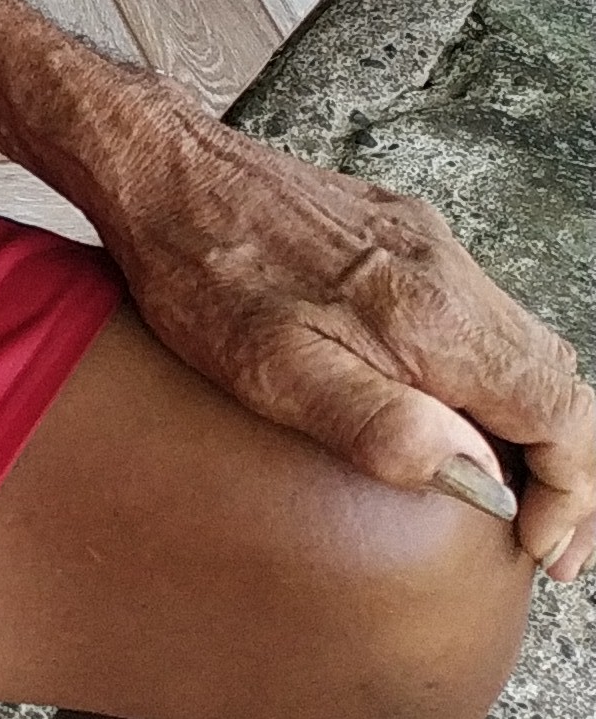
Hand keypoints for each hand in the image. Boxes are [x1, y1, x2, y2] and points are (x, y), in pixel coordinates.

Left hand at [77, 112, 592, 573]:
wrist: (163, 168)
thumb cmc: (202, 275)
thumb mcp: (274, 372)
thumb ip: (380, 427)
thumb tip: (474, 479)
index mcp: (432, 318)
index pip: (556, 415)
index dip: (572, 492)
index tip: (541, 550)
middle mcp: (449, 276)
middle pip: (559, 385)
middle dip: (571, 470)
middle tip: (547, 542)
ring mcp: (429, 249)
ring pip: (527, 348)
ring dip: (539, 426)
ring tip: (516, 493)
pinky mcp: (401, 234)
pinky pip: (484, 315)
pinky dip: (500, 378)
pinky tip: (461, 411)